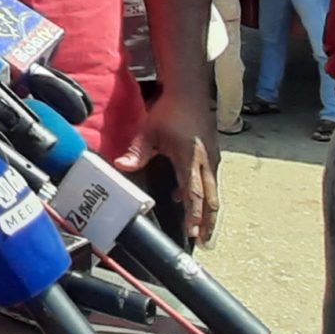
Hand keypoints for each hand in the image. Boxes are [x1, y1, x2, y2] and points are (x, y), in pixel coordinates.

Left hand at [119, 91, 221, 245]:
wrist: (190, 90)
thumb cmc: (170, 109)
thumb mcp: (150, 130)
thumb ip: (137, 151)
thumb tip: (121, 166)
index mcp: (191, 159)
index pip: (194, 194)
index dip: (193, 215)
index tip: (192, 233)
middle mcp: (206, 163)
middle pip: (211, 199)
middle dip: (208, 223)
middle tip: (205, 243)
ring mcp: (212, 160)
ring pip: (214, 192)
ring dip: (208, 212)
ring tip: (203, 232)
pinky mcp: (212, 156)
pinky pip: (211, 182)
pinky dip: (205, 197)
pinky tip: (187, 201)